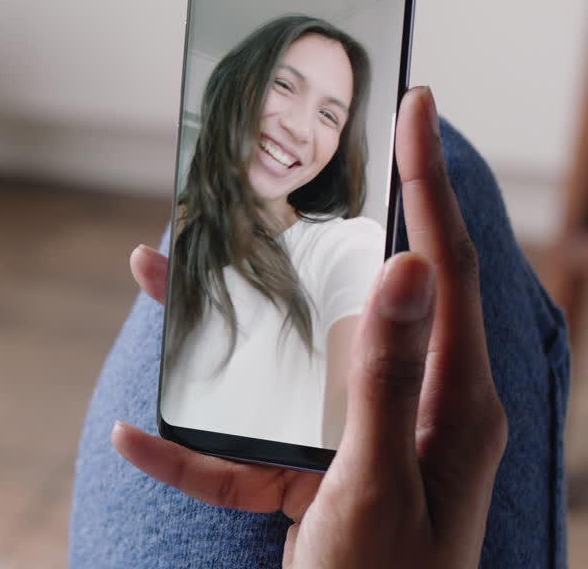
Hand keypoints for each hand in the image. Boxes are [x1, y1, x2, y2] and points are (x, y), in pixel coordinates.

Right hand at [114, 86, 506, 566]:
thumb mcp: (378, 486)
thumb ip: (385, 378)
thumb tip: (410, 263)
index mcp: (449, 401)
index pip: (445, 264)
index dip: (430, 178)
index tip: (417, 101)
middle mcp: (405, 408)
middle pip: (344, 301)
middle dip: (292, 241)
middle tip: (258, 177)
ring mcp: (352, 446)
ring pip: (278, 366)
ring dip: (215, 332)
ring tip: (159, 278)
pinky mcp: (307, 485)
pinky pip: (239, 454)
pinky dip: (187, 449)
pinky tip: (137, 435)